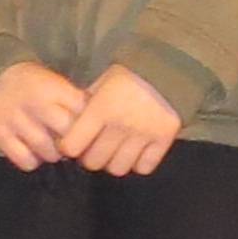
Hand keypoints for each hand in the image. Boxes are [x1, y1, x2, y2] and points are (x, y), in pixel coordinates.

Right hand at [0, 60, 89, 170]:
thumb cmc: (30, 82)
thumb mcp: (53, 81)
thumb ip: (73, 100)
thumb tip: (97, 127)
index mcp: (51, 86)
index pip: (84, 112)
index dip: (89, 123)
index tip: (88, 128)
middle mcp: (34, 102)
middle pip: (68, 134)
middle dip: (73, 142)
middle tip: (71, 143)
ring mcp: (14, 118)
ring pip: (48, 151)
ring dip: (54, 154)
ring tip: (51, 147)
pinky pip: (25, 160)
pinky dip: (32, 160)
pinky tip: (31, 151)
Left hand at [56, 64, 182, 175]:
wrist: (168, 69)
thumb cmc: (129, 75)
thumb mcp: (101, 83)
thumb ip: (86, 106)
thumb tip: (71, 129)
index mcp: (101, 108)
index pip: (72, 146)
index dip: (69, 147)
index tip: (72, 143)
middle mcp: (121, 125)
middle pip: (94, 162)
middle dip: (90, 157)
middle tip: (95, 148)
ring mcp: (144, 135)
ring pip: (118, 169)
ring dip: (114, 162)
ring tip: (116, 151)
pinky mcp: (163, 140)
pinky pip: (144, 167)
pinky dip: (138, 163)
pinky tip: (136, 151)